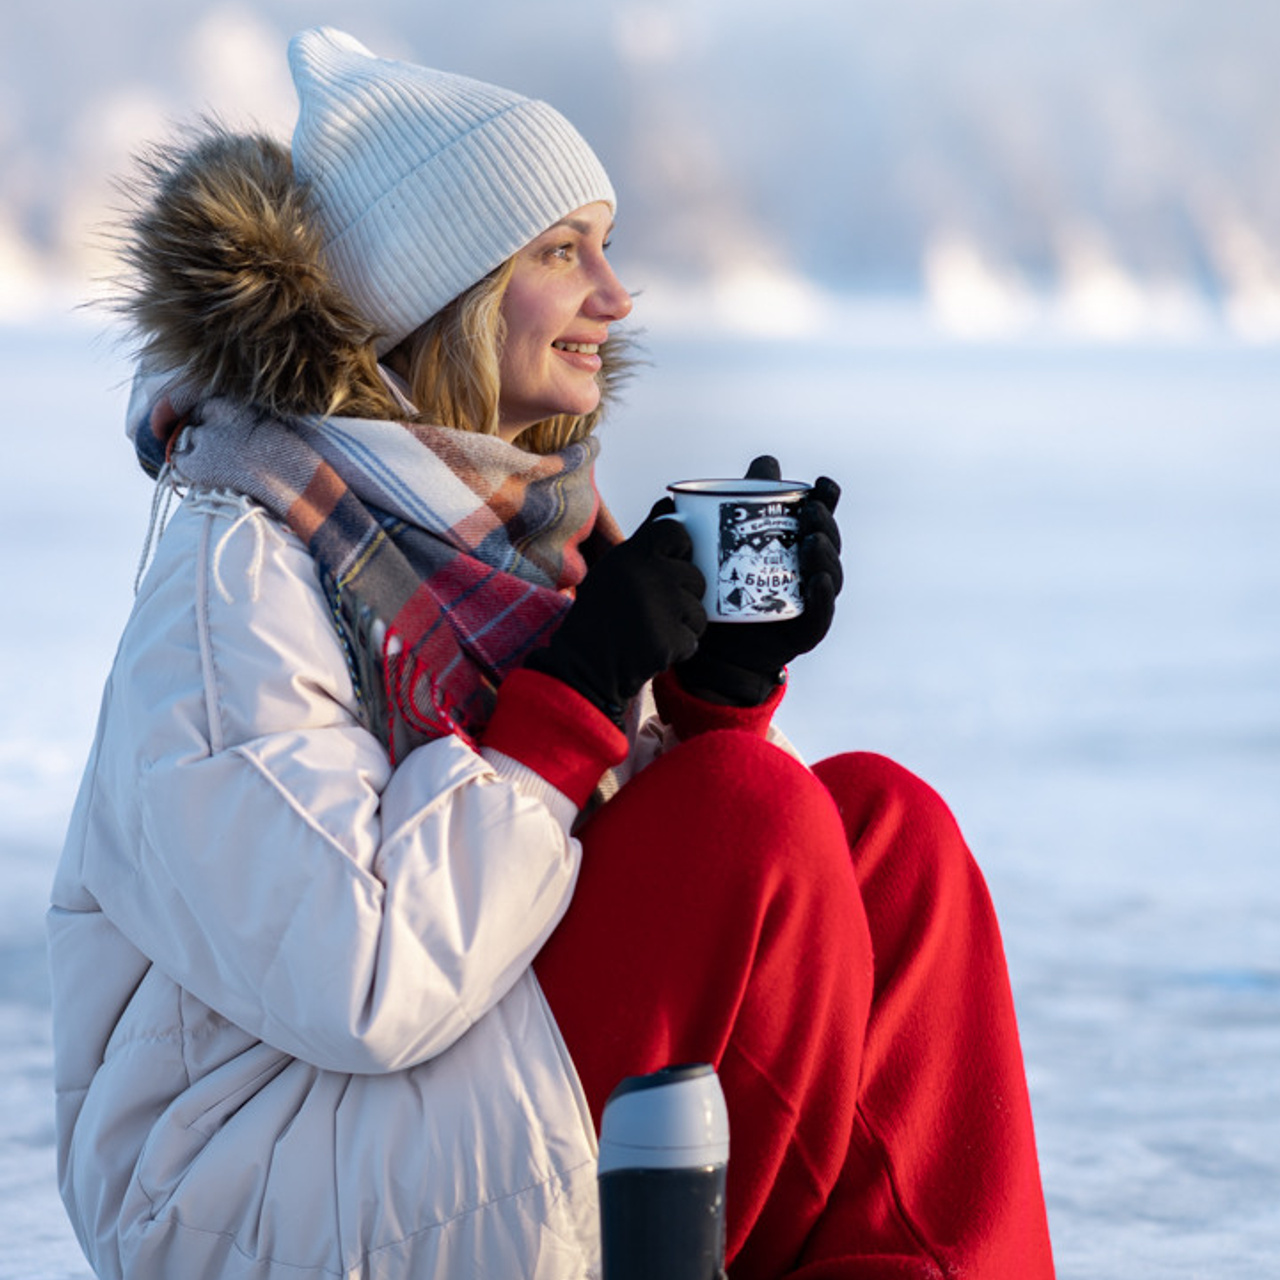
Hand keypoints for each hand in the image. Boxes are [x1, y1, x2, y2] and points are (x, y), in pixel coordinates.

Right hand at [525, 501, 707, 722]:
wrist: (584, 666)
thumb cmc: (601, 614)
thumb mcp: (614, 568)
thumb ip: (645, 538)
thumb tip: (670, 502)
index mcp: (631, 555)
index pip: (676, 532)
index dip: (681, 548)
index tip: (669, 564)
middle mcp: (648, 577)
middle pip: (695, 576)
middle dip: (683, 594)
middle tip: (654, 608)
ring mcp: (660, 610)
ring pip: (699, 610)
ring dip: (683, 623)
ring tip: (653, 629)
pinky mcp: (668, 642)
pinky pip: (693, 639)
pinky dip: (679, 647)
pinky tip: (653, 648)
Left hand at [675, 455, 842, 704]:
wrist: (713, 649)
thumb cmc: (719, 592)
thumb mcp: (714, 553)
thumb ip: (711, 520)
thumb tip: (696, 486)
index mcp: (793, 543)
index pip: (816, 516)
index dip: (826, 499)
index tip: (822, 485)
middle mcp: (808, 569)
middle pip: (828, 541)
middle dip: (824, 523)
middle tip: (810, 512)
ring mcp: (810, 599)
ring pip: (829, 573)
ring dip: (826, 554)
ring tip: (812, 541)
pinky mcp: (806, 629)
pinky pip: (821, 613)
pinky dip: (823, 596)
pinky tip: (818, 581)